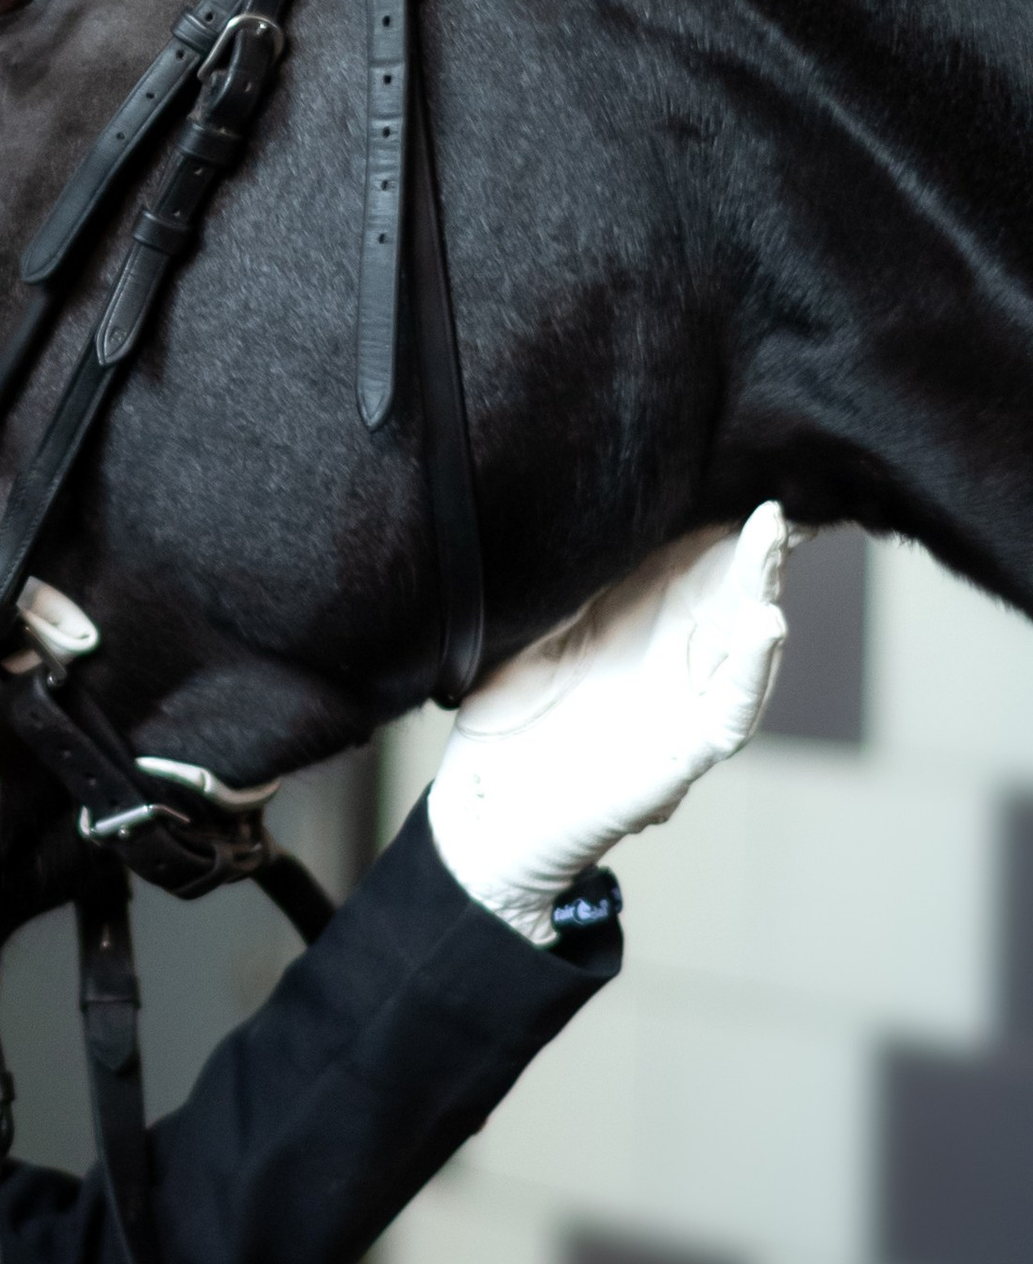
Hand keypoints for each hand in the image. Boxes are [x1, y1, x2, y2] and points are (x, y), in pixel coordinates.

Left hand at [427, 504, 791, 943]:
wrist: (488, 808)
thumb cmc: (510, 716)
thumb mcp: (530, 624)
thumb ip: (567, 571)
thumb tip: (588, 492)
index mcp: (642, 615)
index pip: (696, 551)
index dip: (721, 509)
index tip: (740, 454)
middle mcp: (676, 653)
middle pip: (733, 586)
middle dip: (759, 539)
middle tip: (776, 485)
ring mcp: (684, 702)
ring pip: (744, 639)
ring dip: (762, 587)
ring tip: (773, 536)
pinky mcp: (682, 755)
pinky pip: (730, 712)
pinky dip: (751, 672)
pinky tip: (766, 628)